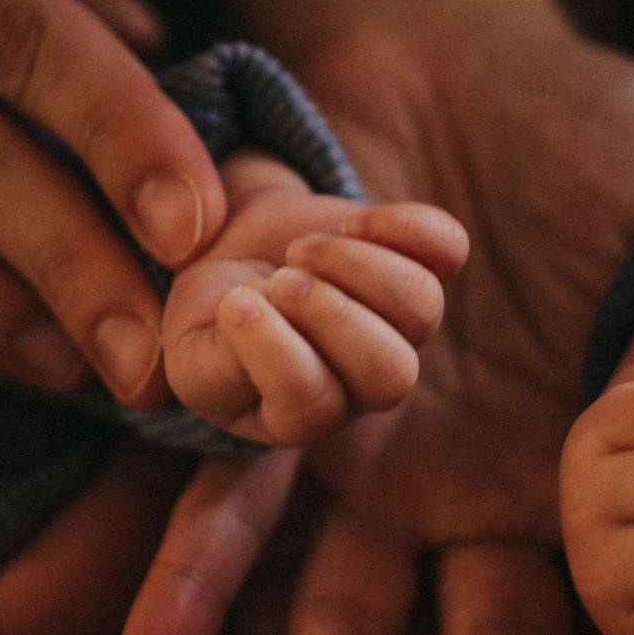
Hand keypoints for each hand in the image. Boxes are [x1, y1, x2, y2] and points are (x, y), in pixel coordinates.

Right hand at [162, 153, 465, 444]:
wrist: (235, 250)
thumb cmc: (206, 305)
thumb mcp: (187, 337)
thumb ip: (203, 349)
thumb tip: (239, 307)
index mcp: (287, 413)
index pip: (309, 406)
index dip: (275, 351)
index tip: (236, 302)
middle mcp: (356, 384)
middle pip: (390, 376)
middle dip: (333, 313)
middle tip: (283, 275)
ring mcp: (395, 328)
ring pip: (422, 309)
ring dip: (357, 266)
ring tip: (302, 248)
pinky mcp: (416, 266)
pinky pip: (447, 249)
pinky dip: (405, 226)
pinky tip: (353, 221)